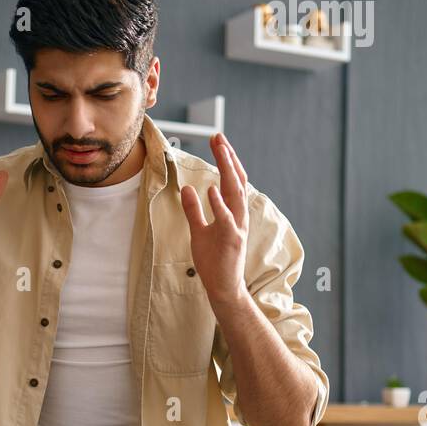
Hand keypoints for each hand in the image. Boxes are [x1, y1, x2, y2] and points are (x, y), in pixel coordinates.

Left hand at [180, 133, 249, 306]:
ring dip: (228, 171)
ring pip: (235, 194)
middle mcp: (239, 216)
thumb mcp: (199, 232)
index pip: (232, 180)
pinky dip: (219, 204)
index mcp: (233, 213)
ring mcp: (237, 228)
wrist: (224, 288)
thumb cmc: (214, 262)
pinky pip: (226, 219)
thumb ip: (193, 211)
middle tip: (218, 137)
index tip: (218, 141)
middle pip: (236, 180)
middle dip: (228, 157)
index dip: (227, 160)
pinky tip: (210, 189)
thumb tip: (187, 189)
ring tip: (220, 151)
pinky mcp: (231, 241)